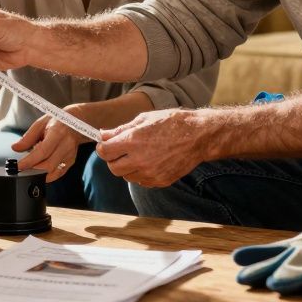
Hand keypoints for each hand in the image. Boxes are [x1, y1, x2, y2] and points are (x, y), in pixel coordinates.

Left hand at [12, 104, 90, 182]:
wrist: (76, 123)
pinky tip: (39, 171)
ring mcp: (70, 155)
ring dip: (39, 174)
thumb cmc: (57, 121)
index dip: (30, 161)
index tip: (19, 166)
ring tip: (29, 169)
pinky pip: (57, 174)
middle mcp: (66, 145)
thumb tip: (15, 148)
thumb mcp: (40, 124)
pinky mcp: (71, 162)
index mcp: (57, 133)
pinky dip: (47, 175)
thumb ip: (27, 137)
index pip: (43, 151)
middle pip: (48, 165)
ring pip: (53, 172)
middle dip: (32, 170)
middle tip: (21, 170)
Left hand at [95, 108, 210, 186]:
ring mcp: (151, 173)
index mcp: (133, 141)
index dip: (103, 147)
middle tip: (121, 150)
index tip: (106, 144)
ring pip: (126, 176)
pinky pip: (141, 181)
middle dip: (113, 159)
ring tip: (139, 154)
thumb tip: (104, 135)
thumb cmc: (171, 122)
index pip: (104, 152)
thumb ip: (121, 130)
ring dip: (127, 167)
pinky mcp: (160, 181)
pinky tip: (150, 161)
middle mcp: (140, 160)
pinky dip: (141, 173)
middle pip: (113, 168)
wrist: (198, 135)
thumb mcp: (144, 119)